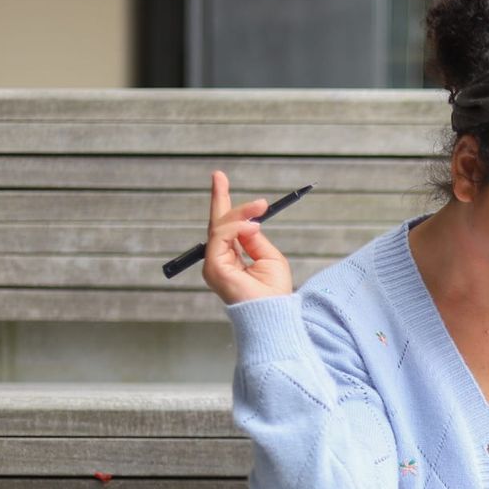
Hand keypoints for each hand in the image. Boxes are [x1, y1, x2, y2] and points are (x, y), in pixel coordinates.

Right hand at [202, 170, 291, 303]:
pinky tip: (252, 225)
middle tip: (218, 175)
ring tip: (260, 206)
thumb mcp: (268, 256)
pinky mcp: (213, 266)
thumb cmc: (274, 291)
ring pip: (220, 227)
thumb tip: (248, 222)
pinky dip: (237, 227)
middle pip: (217, 224)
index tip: (221, 181)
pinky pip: (221, 237)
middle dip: (219, 198)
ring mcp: (213, 264)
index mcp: (230, 259)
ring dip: (241, 213)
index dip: (224, 205)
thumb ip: (255, 238)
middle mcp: (218, 260)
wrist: (273, 312)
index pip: (224, 229)